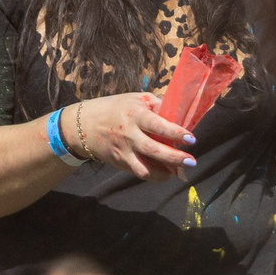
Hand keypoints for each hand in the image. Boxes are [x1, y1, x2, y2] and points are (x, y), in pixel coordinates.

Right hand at [65, 92, 193, 180]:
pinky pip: (140, 172)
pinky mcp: (120, 163)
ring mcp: (123, 152)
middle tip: (192, 161)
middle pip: (154, 150)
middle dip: (175, 158)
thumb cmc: (114, 108)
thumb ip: (156, 105)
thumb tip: (178, 113)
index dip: (175, 133)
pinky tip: (166, 173)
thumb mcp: (135, 99)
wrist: (83, 125)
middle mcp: (129, 135)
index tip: (190, 138)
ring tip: (179, 171)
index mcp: (134, 115)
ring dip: (165, 173)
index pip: (157, 125)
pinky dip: (154, 175)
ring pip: (146, 169)